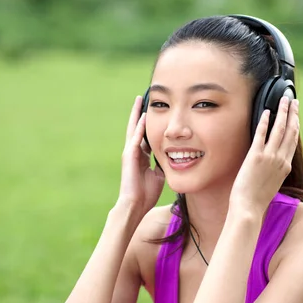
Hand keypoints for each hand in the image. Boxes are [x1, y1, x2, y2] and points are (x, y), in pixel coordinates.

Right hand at [118, 96, 164, 217]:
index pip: (144, 134)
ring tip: (140, 100)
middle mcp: (134, 151)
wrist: (135, 205)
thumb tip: (173, 158)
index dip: (149, 123)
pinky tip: (144, 117)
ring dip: (137, 114)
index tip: (154, 110)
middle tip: (142, 97)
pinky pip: (135, 139)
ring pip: (134, 129)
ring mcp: (130, 153)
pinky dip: (139, 128)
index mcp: (141, 156)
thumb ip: (162, 164)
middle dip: (140, 112)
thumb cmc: (146, 193)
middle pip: (137, 127)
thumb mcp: (159, 175)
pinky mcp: (129, 157)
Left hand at [228, 96, 299, 215]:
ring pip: (279, 130)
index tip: (296, 116)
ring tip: (284, 101)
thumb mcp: (272, 184)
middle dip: (293, 114)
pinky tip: (267, 112)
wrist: (249, 209)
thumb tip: (271, 165)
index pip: (293, 141)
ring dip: (283, 113)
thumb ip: (274, 172)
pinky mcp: (255, 157)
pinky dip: (265, 122)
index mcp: (285, 166)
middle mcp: (280, 160)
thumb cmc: (257, 200)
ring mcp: (269, 157)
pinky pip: (261, 135)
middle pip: (290, 132)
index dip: (295, 126)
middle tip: (294, 101)